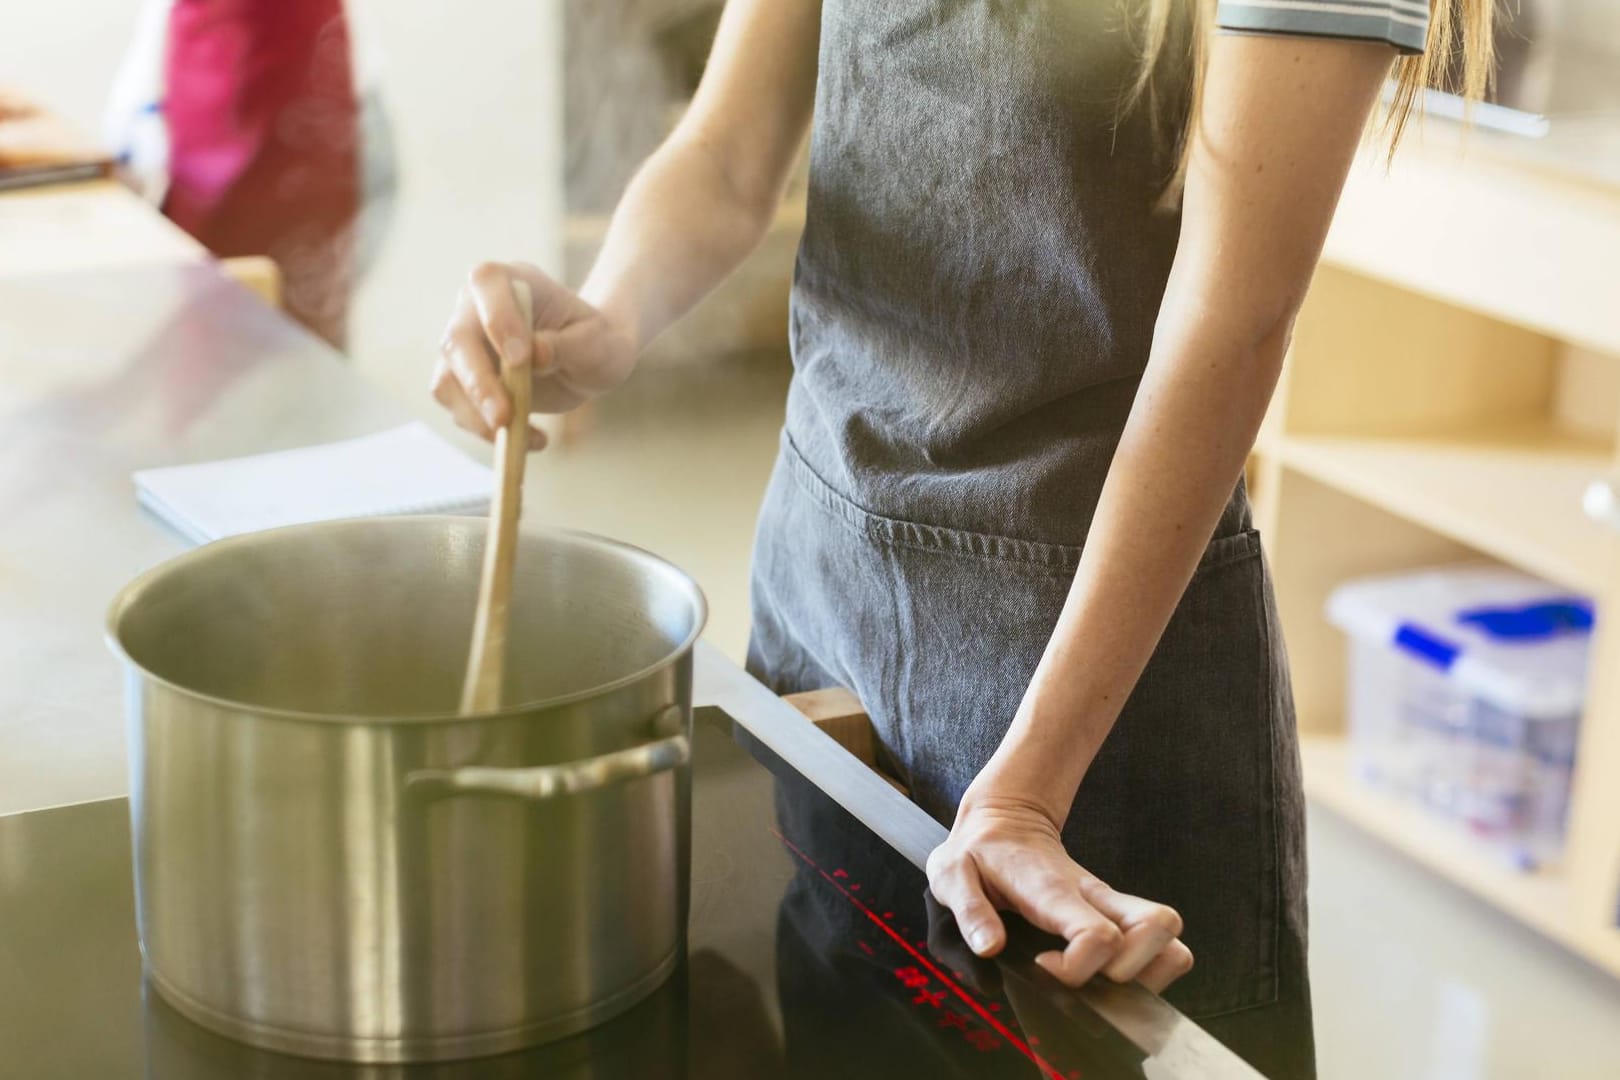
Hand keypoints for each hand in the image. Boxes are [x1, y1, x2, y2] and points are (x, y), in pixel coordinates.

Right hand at [431, 261, 636, 447]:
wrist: (589, 358)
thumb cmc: (597, 341)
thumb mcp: (600, 342)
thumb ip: (571, 344)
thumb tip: (535, 354)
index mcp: (513, 280)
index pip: (488, 284)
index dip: (498, 320)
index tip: (521, 359)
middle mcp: (477, 309)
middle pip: (456, 340)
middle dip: (477, 383)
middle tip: (504, 417)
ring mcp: (465, 346)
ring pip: (447, 381)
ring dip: (476, 416)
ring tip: (523, 437)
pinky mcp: (463, 382)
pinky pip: (460, 409)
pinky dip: (487, 431)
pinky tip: (531, 439)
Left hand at [925, 790, 1192, 992]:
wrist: (1007, 817)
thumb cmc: (980, 851)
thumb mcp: (953, 874)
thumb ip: (969, 910)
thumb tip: (990, 947)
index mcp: (1053, 889)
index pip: (1097, 933)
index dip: (1079, 968)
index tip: (1043, 966)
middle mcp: (1094, 896)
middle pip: (1157, 929)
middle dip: (1130, 974)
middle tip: (1083, 978)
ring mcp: (1111, 904)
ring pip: (1171, 939)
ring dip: (1149, 973)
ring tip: (1101, 978)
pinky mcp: (1119, 912)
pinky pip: (1164, 945)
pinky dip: (1152, 970)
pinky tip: (1108, 973)